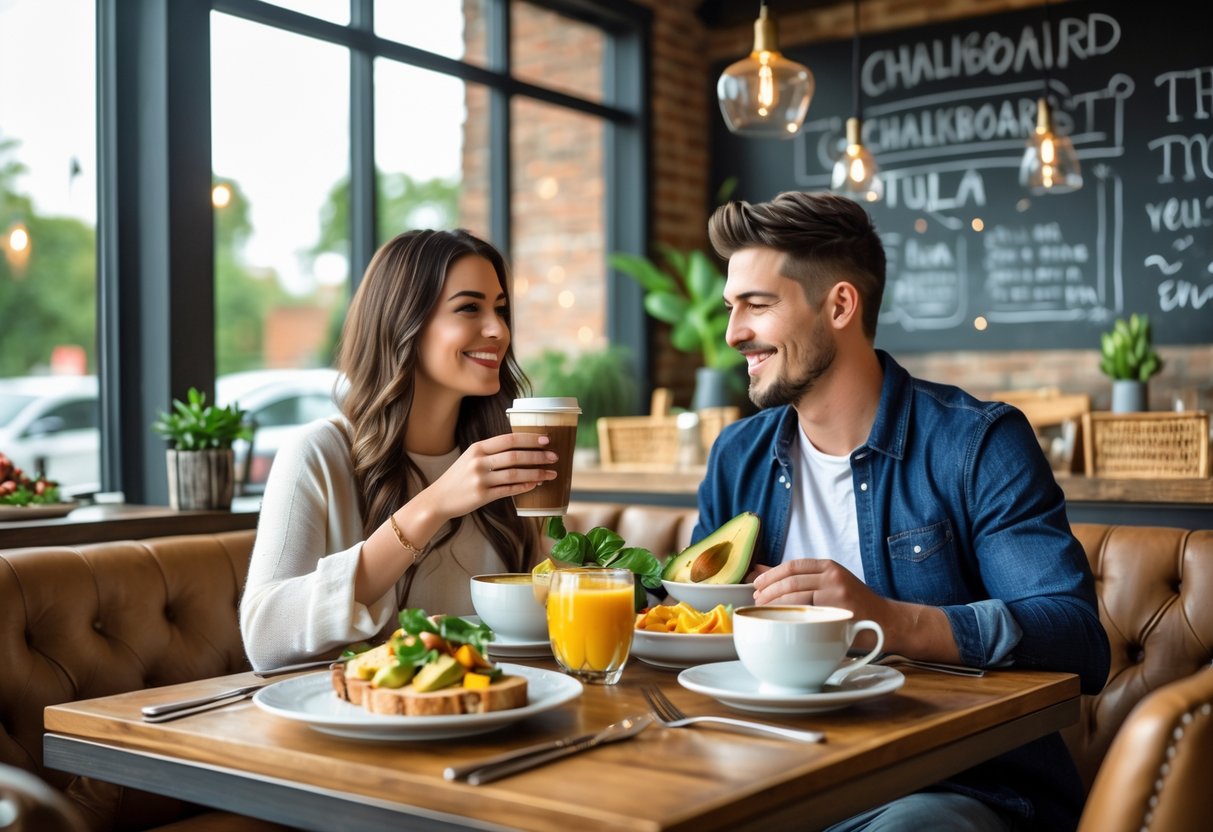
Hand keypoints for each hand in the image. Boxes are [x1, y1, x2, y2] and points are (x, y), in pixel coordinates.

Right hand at [422, 432, 557, 521]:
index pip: (509, 439)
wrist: (438, 499)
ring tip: (551, 473)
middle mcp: (479, 462)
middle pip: (515, 456)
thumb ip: (492, 452)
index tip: (547, 439)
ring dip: (536, 473)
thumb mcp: (471, 458)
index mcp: (478, 448)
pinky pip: (509, 490)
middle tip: (554, 457)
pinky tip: (535, 485)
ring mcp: (480, 479)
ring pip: (515, 474)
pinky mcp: (482, 496)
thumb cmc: (459, 477)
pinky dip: (524, 487)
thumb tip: (522, 450)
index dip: (529, 439)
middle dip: (538, 456)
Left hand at [751, 558, 960, 660]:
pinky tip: (781, 620)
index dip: (771, 574)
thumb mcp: (831, 586)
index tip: (756, 584)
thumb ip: (802, 580)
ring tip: (763, 610)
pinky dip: (790, 614)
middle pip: (791, 579)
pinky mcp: (838, 611)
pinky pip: (807, 611)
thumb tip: (762, 571)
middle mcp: (833, 576)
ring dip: (775, 602)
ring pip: (796, 594)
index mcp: (830, 567)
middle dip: (768, 589)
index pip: (793, 565)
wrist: (889, 622)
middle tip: (756, 600)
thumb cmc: (855, 607)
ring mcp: (836, 593)